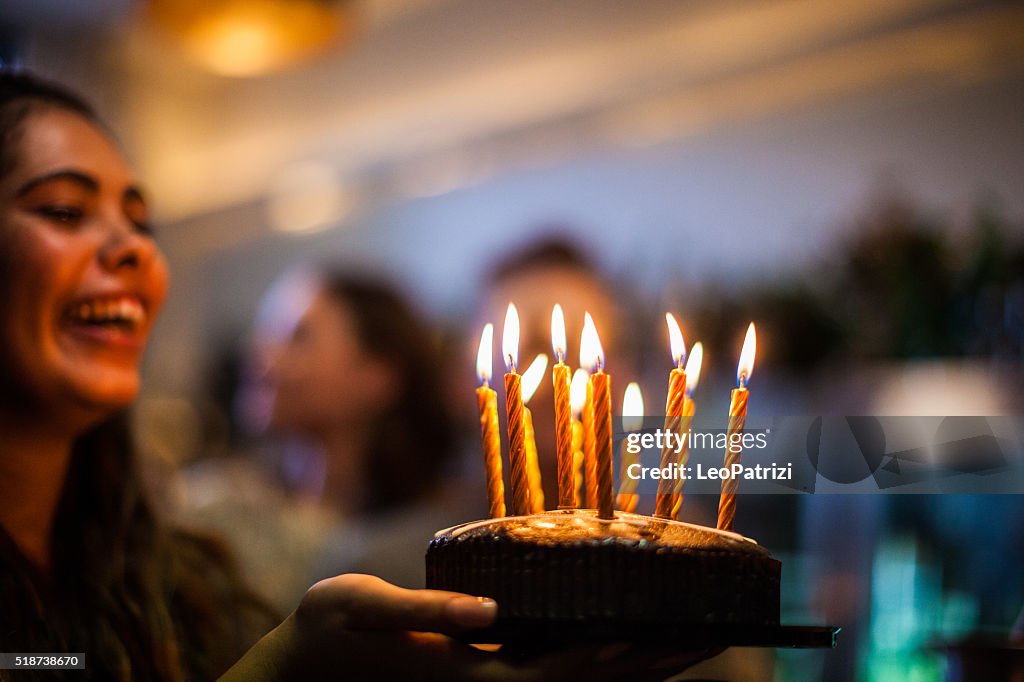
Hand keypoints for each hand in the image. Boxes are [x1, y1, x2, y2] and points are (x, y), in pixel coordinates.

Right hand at [221, 574, 719, 680]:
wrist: (295, 674)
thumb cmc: (323, 636)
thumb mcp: (362, 609)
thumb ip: (426, 610)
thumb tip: (490, 611)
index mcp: (470, 677)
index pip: (560, 671)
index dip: (613, 654)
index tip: (664, 634)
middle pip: (585, 679)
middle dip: (647, 661)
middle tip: (707, 635)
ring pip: (574, 676)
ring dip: (630, 660)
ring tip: (682, 638)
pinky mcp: (476, 670)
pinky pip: (547, 665)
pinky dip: (591, 655)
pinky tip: (615, 635)